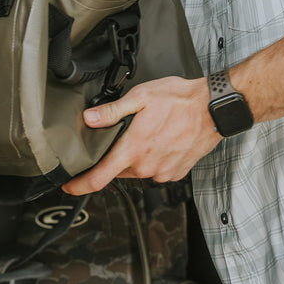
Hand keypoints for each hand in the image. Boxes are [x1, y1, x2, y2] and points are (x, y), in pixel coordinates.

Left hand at [62, 76, 222, 194]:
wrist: (213, 109)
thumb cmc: (181, 100)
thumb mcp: (141, 97)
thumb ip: (112, 111)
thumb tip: (89, 119)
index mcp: (133, 149)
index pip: (98, 178)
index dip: (79, 186)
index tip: (70, 187)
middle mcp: (147, 166)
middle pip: (120, 170)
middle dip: (118, 157)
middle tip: (129, 135)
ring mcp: (163, 171)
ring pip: (140, 169)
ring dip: (140, 156)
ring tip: (152, 133)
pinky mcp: (177, 172)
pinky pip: (158, 169)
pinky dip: (157, 158)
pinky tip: (164, 140)